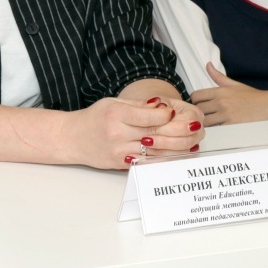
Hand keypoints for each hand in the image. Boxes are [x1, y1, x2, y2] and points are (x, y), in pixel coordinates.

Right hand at [61, 97, 203, 169]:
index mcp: (116, 115)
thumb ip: (138, 106)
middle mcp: (118, 134)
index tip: (175, 112)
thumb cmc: (93, 118)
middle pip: (156, 135)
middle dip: (180, 132)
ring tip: (193, 143)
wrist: (72, 138)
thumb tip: (163, 107)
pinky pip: (147, 162)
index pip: (150, 117)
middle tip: (195, 128)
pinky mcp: (121, 163)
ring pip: (155, 151)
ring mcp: (120, 151)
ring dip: (177, 148)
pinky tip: (176, 155)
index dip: (167, 115)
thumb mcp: (112, 103)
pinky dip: (164, 158)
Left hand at [191, 63, 267, 125]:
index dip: (195, 102)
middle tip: (203, 116)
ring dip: (205, 124)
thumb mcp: (235, 85)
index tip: (199, 105)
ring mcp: (226, 115)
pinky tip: (218, 130)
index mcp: (220, 91)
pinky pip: (216, 130)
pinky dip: (214, 131)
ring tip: (210, 124)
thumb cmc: (253, 97)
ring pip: (204, 122)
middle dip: (198, 113)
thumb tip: (207, 64)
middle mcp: (221, 102)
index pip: (195, 96)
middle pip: (198, 109)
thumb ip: (218, 76)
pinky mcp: (232, 126)